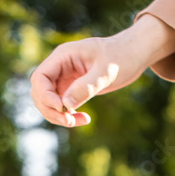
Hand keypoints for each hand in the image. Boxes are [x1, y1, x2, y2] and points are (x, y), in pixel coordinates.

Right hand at [30, 15, 174, 126]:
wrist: (134, 54)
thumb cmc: (122, 56)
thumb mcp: (106, 71)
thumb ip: (86, 86)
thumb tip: (66, 104)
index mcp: (63, 56)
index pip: (40, 78)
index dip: (45, 96)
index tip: (62, 108)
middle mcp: (60, 67)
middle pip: (40, 93)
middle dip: (50, 110)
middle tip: (69, 121)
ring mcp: (65, 79)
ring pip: (49, 102)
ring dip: (59, 116)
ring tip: (78, 121)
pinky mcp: (72, 89)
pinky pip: (63, 106)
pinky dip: (69, 116)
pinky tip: (85, 119)